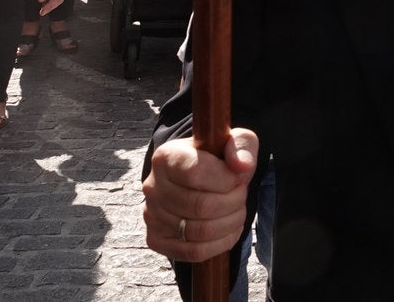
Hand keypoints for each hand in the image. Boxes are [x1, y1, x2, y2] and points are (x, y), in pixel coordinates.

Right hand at [143, 130, 258, 261]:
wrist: (200, 179)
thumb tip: (242, 166)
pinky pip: (192, 252)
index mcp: (167, 157)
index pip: (196, 173)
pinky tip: (228, 229)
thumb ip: (242, 146)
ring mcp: (151, 214)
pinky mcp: (156, 239)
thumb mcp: (236, 141)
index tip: (239, 177)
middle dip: (233, 202)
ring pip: (199, 231)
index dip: (226, 180)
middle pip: (201, 206)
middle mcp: (152, 186)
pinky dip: (219, 244)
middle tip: (241, 195)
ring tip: (237, 210)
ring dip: (230, 223)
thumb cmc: (219, 159)